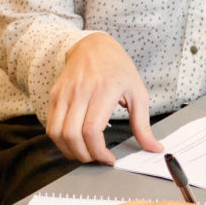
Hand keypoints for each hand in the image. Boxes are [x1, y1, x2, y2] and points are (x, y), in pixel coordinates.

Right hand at [47, 33, 162, 163]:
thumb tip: (154, 148)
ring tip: (85, 153)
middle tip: (97, 158)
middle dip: (84, 155)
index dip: (98, 151)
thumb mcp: (137, 93)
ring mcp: (64, 93)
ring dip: (69, 151)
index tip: (108, 159)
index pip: (91, 130)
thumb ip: (143, 124)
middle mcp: (80, 91)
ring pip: (57, 133)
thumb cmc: (118, 68)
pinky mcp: (54, 95)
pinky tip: (74, 142)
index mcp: (104, 90)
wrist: (94, 46)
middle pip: (72, 135)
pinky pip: (51, 125)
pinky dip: (60, 140)